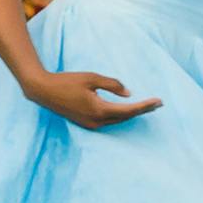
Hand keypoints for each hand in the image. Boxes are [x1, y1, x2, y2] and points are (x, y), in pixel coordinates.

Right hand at [22, 70, 161, 129]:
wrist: (43, 91)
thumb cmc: (67, 82)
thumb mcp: (92, 78)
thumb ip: (113, 85)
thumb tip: (129, 94)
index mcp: (100, 110)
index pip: (129, 110)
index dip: (145, 106)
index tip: (159, 102)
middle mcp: (96, 121)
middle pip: (125, 117)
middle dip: (142, 110)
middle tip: (157, 104)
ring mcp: (90, 124)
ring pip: (117, 120)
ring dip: (131, 114)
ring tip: (146, 107)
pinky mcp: (86, 123)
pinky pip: (108, 121)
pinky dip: (120, 115)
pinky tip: (126, 110)